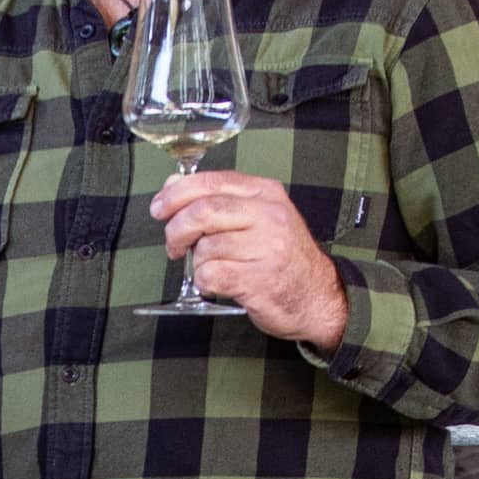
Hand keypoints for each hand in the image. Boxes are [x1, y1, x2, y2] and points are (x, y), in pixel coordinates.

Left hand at [152, 171, 349, 347]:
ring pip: (205, 247)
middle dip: (176, 229)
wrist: (319, 296)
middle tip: (172, 245)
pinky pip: (211, 275)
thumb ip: (220, 199)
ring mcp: (267, 247)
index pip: (211, 182)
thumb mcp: (259, 217)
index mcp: (265, 193)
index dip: (177, 194)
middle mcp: (269, 215)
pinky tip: (218, 283)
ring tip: (212, 268)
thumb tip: (173, 184)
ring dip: (197, 262)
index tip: (159, 208)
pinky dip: (204, 281)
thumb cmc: (282, 257)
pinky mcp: (260, 279)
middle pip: (203, 211)